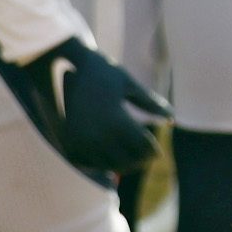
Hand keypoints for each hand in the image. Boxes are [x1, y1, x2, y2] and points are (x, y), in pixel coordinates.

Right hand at [0, 29, 171, 180]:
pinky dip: (100, 165)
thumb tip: (172, 120)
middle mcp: (98, 136)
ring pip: (107, 166)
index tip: (157, 152)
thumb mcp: (128, 83)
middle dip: (139, 161)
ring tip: (131, 161)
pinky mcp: (67, 144)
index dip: (152, 151)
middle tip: (146, 159)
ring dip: (121, 165)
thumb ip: (150, 103)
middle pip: (126, 160)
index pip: (142, 146)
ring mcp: (80, 142)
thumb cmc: (99, 71)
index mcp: (116, 121)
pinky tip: (108, 161)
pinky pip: (88, 164)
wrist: (59, 65)